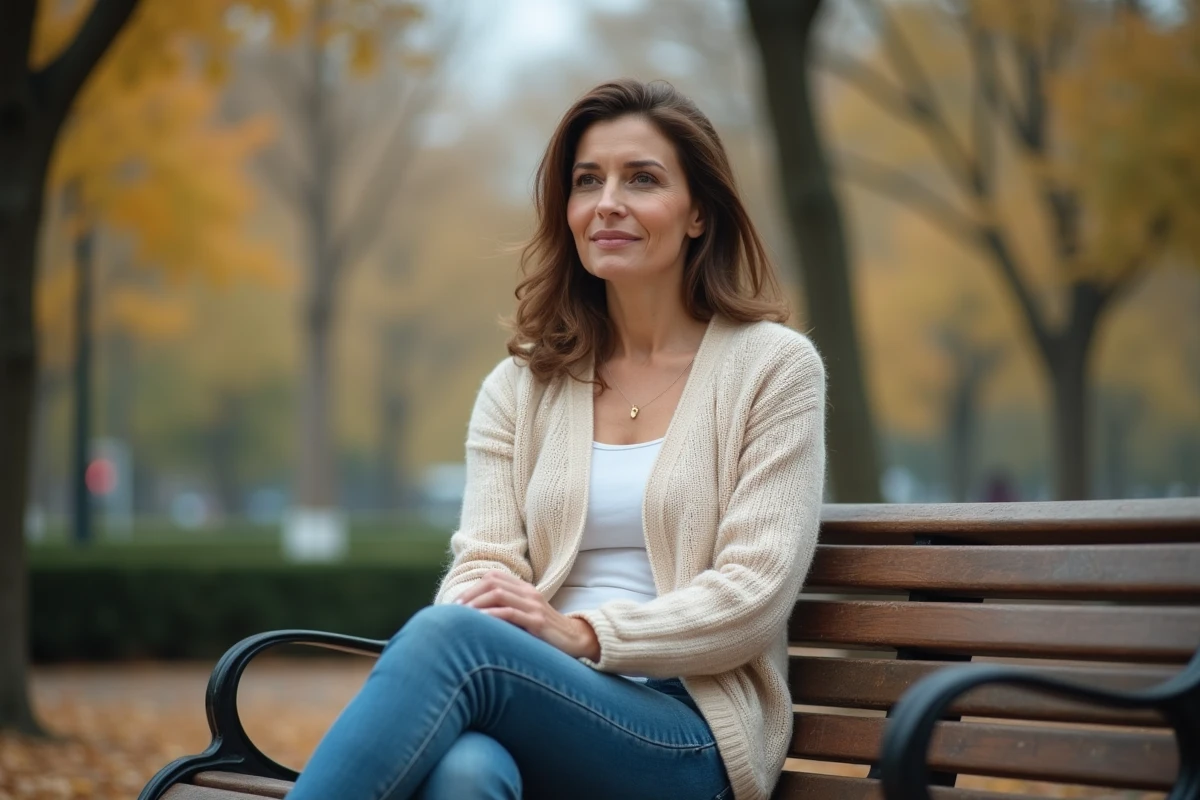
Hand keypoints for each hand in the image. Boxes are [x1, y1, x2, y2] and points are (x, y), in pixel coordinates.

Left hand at [455, 570, 600, 660]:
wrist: (575, 640)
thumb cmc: (545, 631)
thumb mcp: (526, 615)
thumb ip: (507, 610)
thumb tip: (475, 617)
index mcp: (525, 588)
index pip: (493, 577)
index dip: (472, 587)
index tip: (458, 604)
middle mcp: (529, 592)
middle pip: (492, 582)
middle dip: (470, 595)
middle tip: (454, 610)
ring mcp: (534, 606)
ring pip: (498, 594)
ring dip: (476, 604)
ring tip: (462, 616)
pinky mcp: (538, 621)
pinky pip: (510, 613)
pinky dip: (491, 616)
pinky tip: (479, 623)